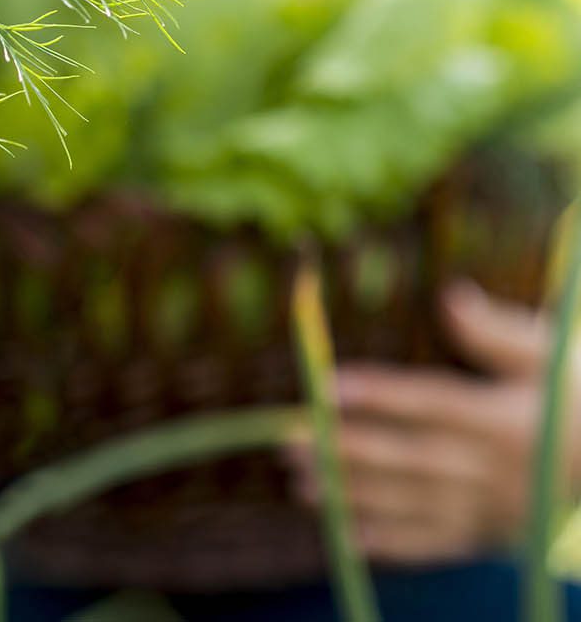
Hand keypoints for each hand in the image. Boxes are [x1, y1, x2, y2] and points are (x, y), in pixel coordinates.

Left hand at [285, 280, 575, 564]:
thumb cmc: (580, 399)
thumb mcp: (552, 358)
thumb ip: (498, 334)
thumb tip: (451, 295)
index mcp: (506, 419)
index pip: (432, 404)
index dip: (379, 395)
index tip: (327, 386)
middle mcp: (495, 468)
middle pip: (410, 458)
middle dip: (347, 451)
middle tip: (288, 443)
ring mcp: (492, 508)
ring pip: (414, 504)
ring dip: (355, 497)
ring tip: (302, 485)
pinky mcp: (491, 535)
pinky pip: (436, 544)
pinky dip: (391, 543)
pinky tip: (346, 535)